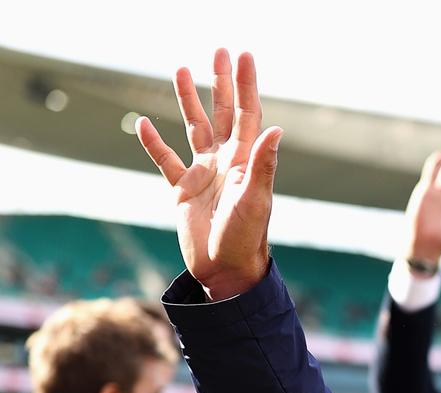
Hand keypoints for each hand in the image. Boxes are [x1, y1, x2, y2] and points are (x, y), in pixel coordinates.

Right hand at [136, 49, 281, 300]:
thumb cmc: (247, 238)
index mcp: (246, 161)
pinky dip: (154, 143)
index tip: (243, 56)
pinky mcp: (183, 191)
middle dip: (220, 82)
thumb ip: (263, 165)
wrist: (227, 271)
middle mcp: (226, 162)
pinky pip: (165, 160)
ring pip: (194, 128)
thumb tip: (276, 129)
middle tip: (218, 51)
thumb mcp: (255, 200)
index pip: (247, 114)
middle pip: (223, 113)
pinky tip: (143, 122)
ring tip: (180, 70)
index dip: (245, 85)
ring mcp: (204, 174)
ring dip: (187, 101)